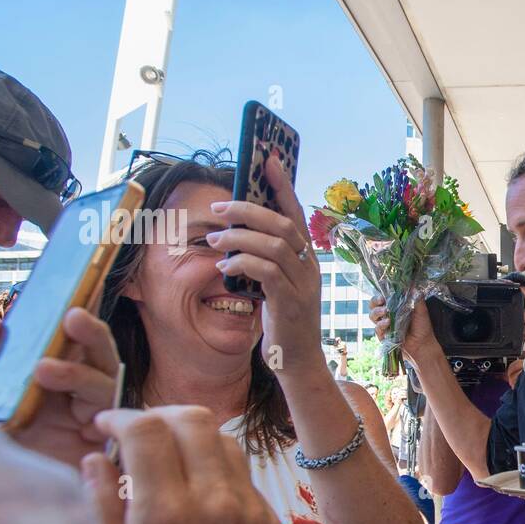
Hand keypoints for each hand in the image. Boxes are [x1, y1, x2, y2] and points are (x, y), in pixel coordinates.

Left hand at [0, 308, 121, 467]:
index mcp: (47, 396)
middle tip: (71, 318)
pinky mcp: (105, 464)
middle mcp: (75, 413)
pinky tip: (89, 424)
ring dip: (82, 377)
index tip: (69, 309)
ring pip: (110, 395)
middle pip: (99, 367)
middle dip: (90, 340)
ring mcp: (93, 438)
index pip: (76, 353)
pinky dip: (114, 424)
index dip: (81, 331)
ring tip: (44, 371)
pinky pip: (123, 436)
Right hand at [82, 406, 283, 523]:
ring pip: (225, 440)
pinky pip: (244, 476)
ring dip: (193, 438)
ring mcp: (249, 511)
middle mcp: (213, 504)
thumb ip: (102, 505)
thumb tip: (95, 459)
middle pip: (194, 420)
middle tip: (139, 433)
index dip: (121, 417)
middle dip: (160, 416)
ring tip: (168, 459)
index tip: (106, 428)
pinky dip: (217, 470)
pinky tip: (197, 491)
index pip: (147, 429)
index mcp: (165, 514)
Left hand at [209, 155, 324, 379]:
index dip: (282, 186)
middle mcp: (309, 267)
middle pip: (282, 223)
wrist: (298, 362)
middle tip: (218, 208)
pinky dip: (241, 263)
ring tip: (214, 240)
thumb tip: (237, 234)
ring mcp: (303, 284)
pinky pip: (265, 271)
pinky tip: (224, 267)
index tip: (267, 160)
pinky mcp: (290, 302)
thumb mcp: (277, 286)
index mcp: (307, 259)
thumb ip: (266, 261)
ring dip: (238, 237)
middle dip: (247, 209)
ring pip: (273, 244)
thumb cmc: (283, 323)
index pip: (296, 213)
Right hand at [369, 293, 440, 366]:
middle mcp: (386, 314)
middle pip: (373, 305)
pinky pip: (377, 329)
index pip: (382, 296)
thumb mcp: (421, 310)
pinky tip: (388, 323)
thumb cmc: (422, 326)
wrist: (423, 344)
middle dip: (375, 301)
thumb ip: (417, 298)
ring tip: (385, 312)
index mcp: (394, 306)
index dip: (380, 293)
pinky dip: (381, 325)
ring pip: (372, 316)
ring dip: (377, 312)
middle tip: (382, 300)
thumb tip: (413, 285)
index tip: (384, 292)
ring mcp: (383, 325)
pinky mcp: (383, 336)